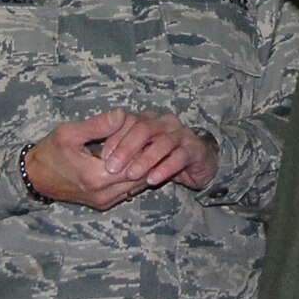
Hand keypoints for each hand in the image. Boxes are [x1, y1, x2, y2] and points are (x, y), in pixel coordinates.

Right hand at [23, 109, 218, 210]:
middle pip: (142, 176)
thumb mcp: (69, 133)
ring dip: (146, 167)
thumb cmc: (49, 153)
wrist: (33, 178)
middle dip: (151, 157)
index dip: (148, 147)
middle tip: (161, 137)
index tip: (156, 131)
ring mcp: (104, 202)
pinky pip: (129, 190)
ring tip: (153, 146)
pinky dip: (137, 175)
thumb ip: (98, 124)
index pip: (137, 164)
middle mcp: (103, 194)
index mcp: (97, 177)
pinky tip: (140, 159)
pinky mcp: (103, 204)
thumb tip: (123, 115)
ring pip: (138, 185)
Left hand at [95, 110, 218, 190]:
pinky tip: (152, 179)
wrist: (198, 163)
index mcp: (148, 119)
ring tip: (131, 175)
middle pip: (145, 128)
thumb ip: (121, 147)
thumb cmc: (160, 156)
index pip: (129, 121)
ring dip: (146, 158)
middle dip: (127, 148)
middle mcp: (165, 123)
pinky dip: (165, 167)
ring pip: (163, 142)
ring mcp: (182, 135)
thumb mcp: (137, 151)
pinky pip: (180, 156)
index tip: (101, 157)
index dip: (115, 138)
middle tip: (111, 167)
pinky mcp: (194, 149)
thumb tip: (100, 151)